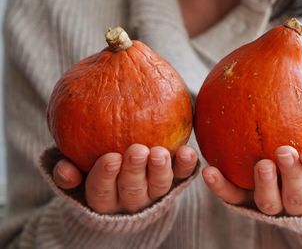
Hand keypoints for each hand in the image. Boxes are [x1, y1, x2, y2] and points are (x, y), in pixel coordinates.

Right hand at [53, 144, 197, 213]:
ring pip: (159, 187)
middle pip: (133, 190)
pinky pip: (181, 176)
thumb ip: (67, 172)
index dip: (106, 176)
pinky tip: (187, 151)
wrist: (125, 177)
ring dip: (160, 169)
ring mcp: (155, 193)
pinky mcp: (174, 182)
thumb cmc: (96, 170)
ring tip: (159, 152)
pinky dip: (186, 166)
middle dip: (135, 171)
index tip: (111, 157)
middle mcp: (131, 200)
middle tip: (138, 150)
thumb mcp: (77, 172)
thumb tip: (64, 169)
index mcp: (105, 199)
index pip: (101, 192)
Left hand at [202, 131, 301, 215]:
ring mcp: (272, 204)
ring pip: (268, 204)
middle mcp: (298, 205)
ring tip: (261, 164)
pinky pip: (234, 197)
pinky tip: (209, 169)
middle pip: (297, 200)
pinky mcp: (247, 201)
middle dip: (292, 178)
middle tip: (284, 152)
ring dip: (264, 185)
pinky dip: (221, 187)